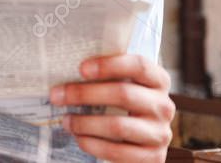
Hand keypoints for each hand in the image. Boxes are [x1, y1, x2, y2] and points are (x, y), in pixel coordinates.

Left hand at [51, 54, 174, 161]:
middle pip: (123, 94)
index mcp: (158, 80)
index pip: (139, 66)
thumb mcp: (121, 84)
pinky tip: (79, 138)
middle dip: (84, 94)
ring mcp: (160, 133)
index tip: (81, 69)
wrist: (141, 140)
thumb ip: (105, 74)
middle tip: (56, 95)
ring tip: (65, 120)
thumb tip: (65, 65)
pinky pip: (117, 151)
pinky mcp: (152, 157)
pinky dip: (92, 144)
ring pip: (118, 126)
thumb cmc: (123, 103)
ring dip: (85, 123)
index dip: (110, 65)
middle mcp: (164, 106)